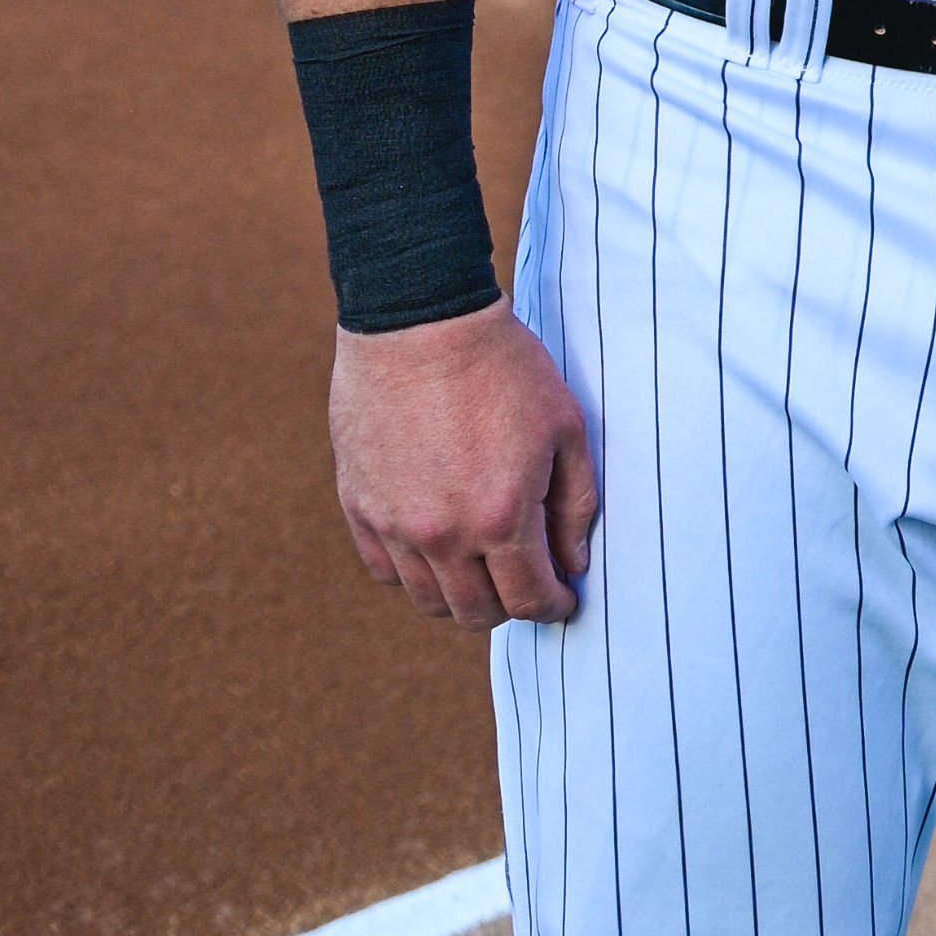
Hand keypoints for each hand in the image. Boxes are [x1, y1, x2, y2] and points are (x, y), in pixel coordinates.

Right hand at [330, 303, 598, 628]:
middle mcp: (443, 535)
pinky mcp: (360, 506)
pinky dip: (414, 571)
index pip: (529, 600)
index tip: (563, 598)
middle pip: (477, 613)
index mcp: (501, 517)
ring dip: (461, 595)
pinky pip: (385, 570)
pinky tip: (438, 544)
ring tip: (483, 565)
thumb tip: (573, 563)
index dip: (554, 606)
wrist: (421, 322)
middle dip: (511, 606)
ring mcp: (395, 525)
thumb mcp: (564, 426)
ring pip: (428, 601)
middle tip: (526, 580)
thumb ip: (576, 503)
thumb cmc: (503, 367)